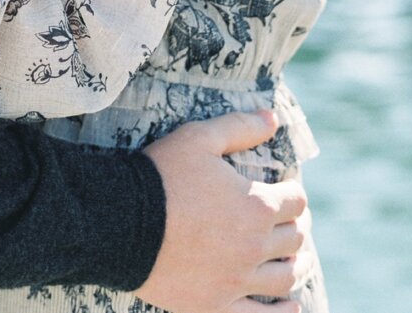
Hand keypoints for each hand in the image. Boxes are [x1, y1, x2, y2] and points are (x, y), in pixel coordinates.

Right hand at [135, 110, 312, 311]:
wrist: (115, 222)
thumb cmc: (158, 176)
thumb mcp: (196, 139)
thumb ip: (238, 127)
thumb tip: (273, 117)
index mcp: (256, 205)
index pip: (295, 200)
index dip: (291, 193)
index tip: (283, 192)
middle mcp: (255, 245)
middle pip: (294, 238)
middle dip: (294, 226)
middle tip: (286, 222)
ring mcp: (237, 279)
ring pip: (285, 277)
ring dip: (296, 266)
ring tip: (294, 261)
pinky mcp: (217, 304)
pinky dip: (284, 312)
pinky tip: (292, 306)